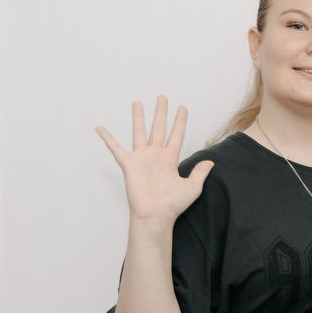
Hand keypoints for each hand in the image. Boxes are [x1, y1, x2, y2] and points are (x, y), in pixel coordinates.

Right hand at [98, 96, 212, 224]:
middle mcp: (155, 155)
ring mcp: (141, 158)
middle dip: (161, 113)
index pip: (176, 135)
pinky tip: (100, 128)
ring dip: (138, 118)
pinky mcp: (129, 164)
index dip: (180, 121)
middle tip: (162, 97)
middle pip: (159, 128)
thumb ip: (200, 172)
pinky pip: (116, 148)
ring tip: (137, 103)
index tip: (182, 107)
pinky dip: (107, 138)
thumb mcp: (193, 187)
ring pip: (139, 132)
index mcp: (170, 159)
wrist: (156, 215)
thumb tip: (211, 161)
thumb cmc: (173, 204)